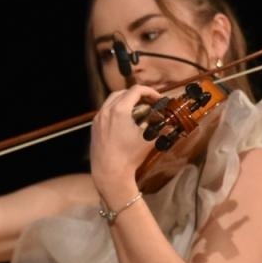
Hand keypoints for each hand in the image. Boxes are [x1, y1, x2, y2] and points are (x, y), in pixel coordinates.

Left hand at [89, 85, 160, 202]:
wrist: (109, 172)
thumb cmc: (129, 156)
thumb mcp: (149, 139)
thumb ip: (159, 126)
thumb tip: (167, 121)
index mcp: (119, 110)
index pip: (136, 90)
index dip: (150, 92)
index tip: (158, 99)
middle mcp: (106, 111)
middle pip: (123, 92)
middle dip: (137, 95)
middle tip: (149, 103)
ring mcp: (98, 118)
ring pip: (112, 100)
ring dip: (126, 101)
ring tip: (138, 110)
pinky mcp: (94, 127)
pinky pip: (105, 111)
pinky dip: (116, 109)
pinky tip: (124, 120)